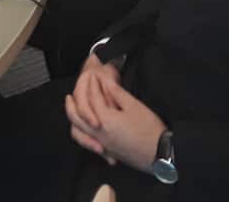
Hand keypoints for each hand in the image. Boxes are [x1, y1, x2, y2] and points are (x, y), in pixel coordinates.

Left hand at [65, 55, 165, 171]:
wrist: (160, 153)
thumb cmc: (149, 129)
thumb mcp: (134, 105)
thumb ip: (116, 92)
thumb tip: (105, 81)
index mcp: (104, 120)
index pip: (93, 99)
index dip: (93, 86)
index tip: (94, 76)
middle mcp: (99, 133)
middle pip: (77, 117)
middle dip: (72, 105)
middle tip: (69, 96)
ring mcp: (102, 144)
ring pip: (78, 133)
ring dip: (73, 121)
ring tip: (73, 113)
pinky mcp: (108, 151)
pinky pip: (88, 143)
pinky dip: (83, 136)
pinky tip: (86, 132)